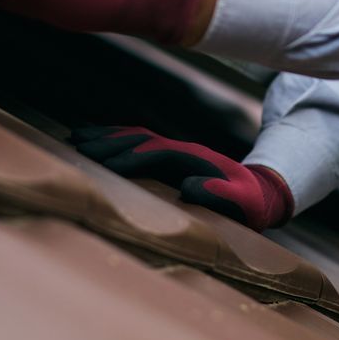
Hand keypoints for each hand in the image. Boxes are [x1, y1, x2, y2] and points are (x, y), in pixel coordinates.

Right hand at [71, 125, 293, 229]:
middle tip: (77, 146)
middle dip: (108, 142)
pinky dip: (117, 138)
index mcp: (195, 158)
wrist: (261, 193)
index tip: (105, 165)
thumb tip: (187, 187)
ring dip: (107, 136)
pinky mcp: (172, 157)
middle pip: (139, 138)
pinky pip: (139, 142)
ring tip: (77, 135)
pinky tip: (99, 140)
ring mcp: (176, 151)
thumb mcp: (242, 201)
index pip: (155, 152)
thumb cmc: (250, 203)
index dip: (130, 157)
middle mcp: (182, 149)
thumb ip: (219, 193)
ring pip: (136, 136)